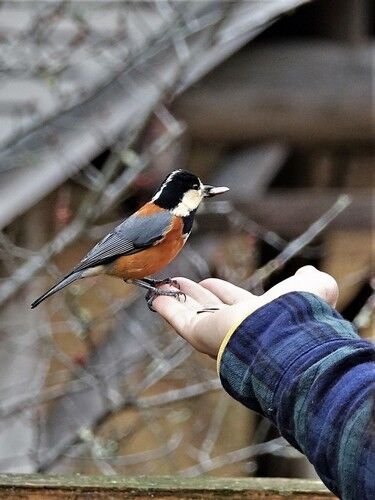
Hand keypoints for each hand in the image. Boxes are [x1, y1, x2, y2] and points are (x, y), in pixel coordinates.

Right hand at [152, 266, 338, 358]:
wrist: (287, 334)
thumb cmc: (301, 311)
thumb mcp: (313, 288)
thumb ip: (310, 280)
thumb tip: (306, 274)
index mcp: (259, 316)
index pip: (234, 302)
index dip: (220, 291)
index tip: (208, 282)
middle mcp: (237, 327)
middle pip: (209, 309)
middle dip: (194, 295)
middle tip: (179, 282)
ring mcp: (217, 333)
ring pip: (191, 313)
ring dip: (177, 298)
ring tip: (163, 284)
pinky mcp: (201, 336)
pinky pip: (179, 319)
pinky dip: (166, 308)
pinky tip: (156, 297)